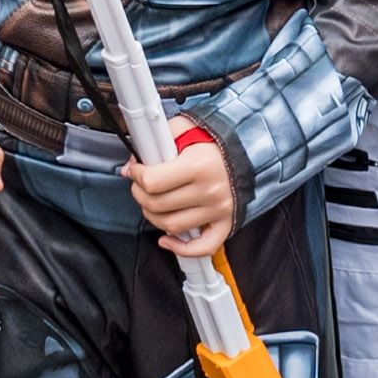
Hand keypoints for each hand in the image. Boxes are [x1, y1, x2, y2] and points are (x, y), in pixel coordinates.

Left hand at [124, 129, 237, 255]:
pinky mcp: (225, 223)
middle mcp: (210, 191)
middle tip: (140, 185)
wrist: (249, 149)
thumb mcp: (184, 128)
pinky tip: (167, 240)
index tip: (137, 170)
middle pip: (157, 205)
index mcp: (198, 165)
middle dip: (140, 194)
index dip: (137, 175)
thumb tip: (128, 168)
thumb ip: (155, 142)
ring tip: (152, 203)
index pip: (153, 181)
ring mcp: (219, 210)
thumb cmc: (213, 140)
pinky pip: (202, 247)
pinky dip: (181, 249)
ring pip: (171, 226)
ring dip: (153, 217)